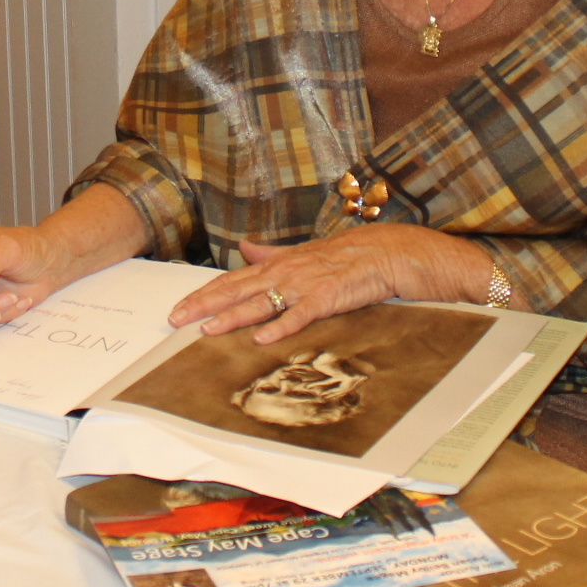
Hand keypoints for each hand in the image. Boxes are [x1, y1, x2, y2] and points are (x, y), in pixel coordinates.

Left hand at [168, 226, 507, 345]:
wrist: (413, 253)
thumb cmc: (367, 256)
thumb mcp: (317, 254)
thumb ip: (280, 255)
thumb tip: (247, 249)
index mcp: (291, 262)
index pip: (241, 278)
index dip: (209, 293)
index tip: (179, 308)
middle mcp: (298, 268)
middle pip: (243, 287)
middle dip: (207, 303)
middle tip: (174, 319)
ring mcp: (317, 280)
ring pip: (267, 299)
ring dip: (235, 315)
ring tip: (205, 330)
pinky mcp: (340, 293)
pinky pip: (308, 312)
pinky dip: (285, 323)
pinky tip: (263, 337)